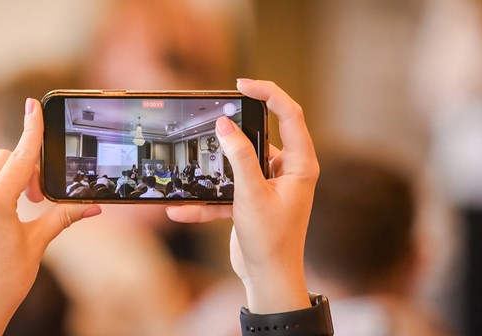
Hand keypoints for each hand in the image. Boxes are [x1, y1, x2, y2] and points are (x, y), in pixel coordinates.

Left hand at [0, 98, 100, 334]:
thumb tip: (94, 206)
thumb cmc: (7, 280)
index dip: (30, 130)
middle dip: (24, 170)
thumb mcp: (38, 243)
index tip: (32, 106)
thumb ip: (63, 216)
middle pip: (1, 159)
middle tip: (35, 197)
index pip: (20, 157)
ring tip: (1, 172)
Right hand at [166, 79, 318, 313]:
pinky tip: (182, 209)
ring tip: (192, 167)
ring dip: (215, 171)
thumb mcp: (251, 195)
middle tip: (213, 116)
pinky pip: (227, 191)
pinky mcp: (252, 199)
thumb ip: (238, 158)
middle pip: (262, 135)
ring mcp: (269, 185)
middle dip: (235, 130)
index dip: (269, 93)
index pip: (289, 115)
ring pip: (238, 165)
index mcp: (299, 165)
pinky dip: (207, 200)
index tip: (242, 85)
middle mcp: (287, 171)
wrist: (267, 280)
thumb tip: (224, 125)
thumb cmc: (270, 241)